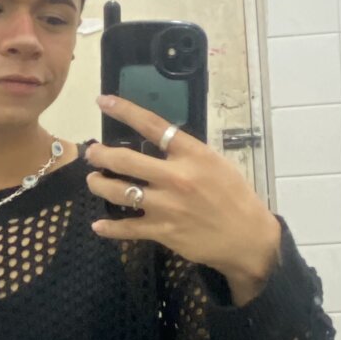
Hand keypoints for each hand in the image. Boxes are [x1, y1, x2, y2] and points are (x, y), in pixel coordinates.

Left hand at [87, 95, 281, 301]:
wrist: (248, 238)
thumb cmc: (235, 197)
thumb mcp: (216, 163)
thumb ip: (187, 153)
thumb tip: (160, 142)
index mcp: (192, 155)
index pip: (152, 126)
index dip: (125, 111)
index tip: (104, 101)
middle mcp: (176, 177)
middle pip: (125, 161)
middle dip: (100, 155)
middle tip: (92, 153)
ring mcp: (166, 206)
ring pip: (119, 192)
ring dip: (99, 185)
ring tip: (94, 181)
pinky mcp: (163, 231)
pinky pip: (127, 228)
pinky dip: (109, 228)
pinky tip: (98, 225)